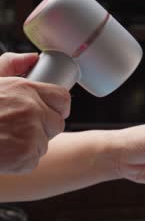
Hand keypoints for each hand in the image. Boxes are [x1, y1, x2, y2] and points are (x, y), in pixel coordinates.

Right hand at [0, 53, 70, 173]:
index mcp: (25, 89)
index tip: (48, 112)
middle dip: (42, 128)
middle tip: (17, 129)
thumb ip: (9, 65)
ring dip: (29, 146)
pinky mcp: (25, 155)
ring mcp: (31, 133)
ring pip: (43, 144)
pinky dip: (19, 162)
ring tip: (4, 141)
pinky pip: (32, 161)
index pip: (62, 98)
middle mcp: (32, 109)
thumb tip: (33, 58)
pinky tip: (2, 155)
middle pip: (56, 123)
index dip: (56, 107)